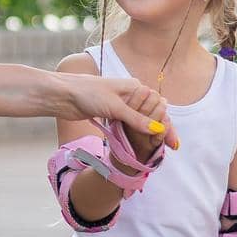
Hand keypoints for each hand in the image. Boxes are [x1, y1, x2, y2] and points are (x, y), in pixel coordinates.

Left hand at [57, 73, 179, 151]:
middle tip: (172, 147)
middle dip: (162, 130)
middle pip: (152, 114)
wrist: (63, 95)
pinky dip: (138, 133)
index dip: (167, 125)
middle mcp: (131, 95)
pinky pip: (129, 124)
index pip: (158, 107)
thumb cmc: (88, 93)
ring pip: (141, 120)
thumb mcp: (115, 106)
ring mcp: (121, 105)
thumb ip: (137, 119)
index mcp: (135, 87)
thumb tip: (158, 129)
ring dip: (151, 133)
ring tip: (161, 149)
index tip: (174, 142)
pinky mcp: (111, 113)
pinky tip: (143, 143)